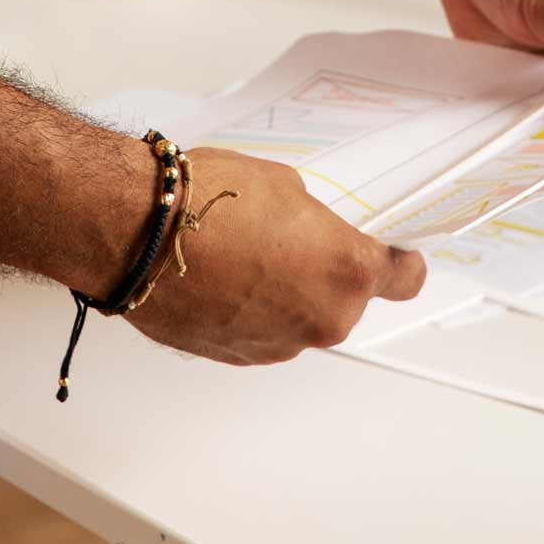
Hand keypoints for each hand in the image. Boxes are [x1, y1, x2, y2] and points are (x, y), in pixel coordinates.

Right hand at [126, 147, 425, 364]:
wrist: (140, 235)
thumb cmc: (208, 202)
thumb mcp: (284, 185)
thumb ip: (314, 221)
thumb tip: (309, 234)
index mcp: (346, 271)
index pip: (403, 280)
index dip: (399, 264)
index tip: (395, 257)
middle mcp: (321, 318)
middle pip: (345, 300)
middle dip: (324, 272)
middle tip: (288, 237)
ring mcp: (281, 344)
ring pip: (300, 317)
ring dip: (284, 292)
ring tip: (242, 253)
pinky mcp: (240, 357)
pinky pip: (263, 332)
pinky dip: (252, 310)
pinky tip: (222, 277)